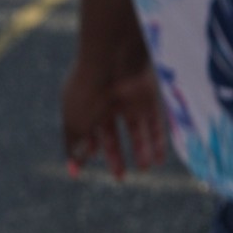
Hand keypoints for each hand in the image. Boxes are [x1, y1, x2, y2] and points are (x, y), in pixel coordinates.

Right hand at [62, 52, 165, 180]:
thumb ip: (73, 145)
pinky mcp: (148, 96)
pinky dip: (157, 140)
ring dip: (141, 150)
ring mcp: (128, 98)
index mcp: (84, 105)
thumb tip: (73, 169)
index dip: (89, 150)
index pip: (87, 133)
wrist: (112, 55)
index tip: (89, 166)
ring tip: (144, 168)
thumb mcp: (74, 121)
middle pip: (112, 135)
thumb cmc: (87, 90)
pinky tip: (158, 160)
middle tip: (120, 177)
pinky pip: (154, 121)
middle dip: (116, 157)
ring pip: (135, 129)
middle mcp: (106, 102)